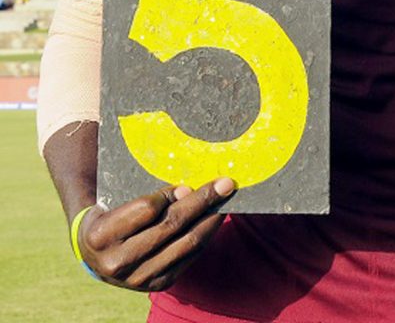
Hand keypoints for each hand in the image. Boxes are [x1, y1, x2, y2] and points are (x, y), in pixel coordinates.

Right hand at [75, 177, 235, 290]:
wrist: (96, 255)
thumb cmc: (110, 215)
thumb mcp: (116, 200)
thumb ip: (145, 193)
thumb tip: (187, 190)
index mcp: (99, 236)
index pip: (146, 208)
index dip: (169, 194)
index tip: (187, 184)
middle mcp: (117, 262)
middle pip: (171, 225)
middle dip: (202, 201)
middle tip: (225, 183)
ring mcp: (138, 278)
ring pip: (186, 242)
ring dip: (211, 218)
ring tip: (226, 199)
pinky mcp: (157, 284)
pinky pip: (190, 256)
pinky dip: (206, 234)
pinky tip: (214, 218)